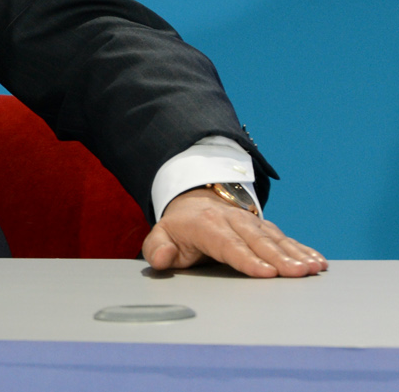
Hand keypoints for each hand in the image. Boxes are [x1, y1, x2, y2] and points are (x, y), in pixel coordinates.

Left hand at [142, 187, 326, 277]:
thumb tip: (162, 259)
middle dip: (279, 257)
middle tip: (298, 273)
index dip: (248, 259)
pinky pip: (286, 238)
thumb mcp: (161, 236)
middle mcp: (232, 220)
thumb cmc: (179, 229)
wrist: (194, 202)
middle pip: (258, 241)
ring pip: (275, 238)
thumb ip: (157, 249)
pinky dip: (303, 249)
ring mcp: (251, 222)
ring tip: (313, 268)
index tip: (266, 273)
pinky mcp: (265, 227)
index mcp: (205, 225)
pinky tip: (318, 261)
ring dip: (296, 253)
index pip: (228, 245)